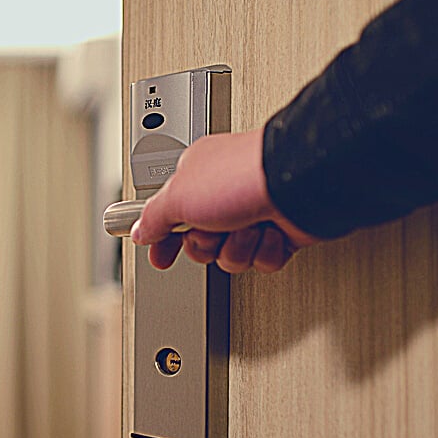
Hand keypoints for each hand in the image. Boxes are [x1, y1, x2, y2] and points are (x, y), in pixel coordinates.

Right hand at [129, 128, 319, 272]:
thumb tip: (138, 230)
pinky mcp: (281, 231)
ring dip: (239, 248)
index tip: (159, 256)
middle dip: (207, 245)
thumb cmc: (241, 177)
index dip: (163, 240)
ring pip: (232, 256)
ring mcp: (254, 212)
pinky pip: (263, 260)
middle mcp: (225, 194)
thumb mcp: (177, 197)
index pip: (170, 216)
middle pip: (200, 244)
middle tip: (214, 231)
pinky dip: (266, 251)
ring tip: (249, 226)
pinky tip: (270, 232)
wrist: (299, 184)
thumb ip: (152, 217)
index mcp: (197, 177)